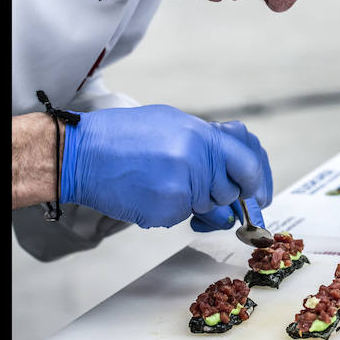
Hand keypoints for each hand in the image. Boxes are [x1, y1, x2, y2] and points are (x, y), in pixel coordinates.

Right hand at [60, 106, 272, 229]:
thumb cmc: (125, 135)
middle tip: (196, 184)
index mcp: (202, 136)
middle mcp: (197, 162)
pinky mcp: (166, 211)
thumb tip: (238, 162)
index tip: (257, 193)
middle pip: (229, 192)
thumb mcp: (173, 122)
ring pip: (208, 207)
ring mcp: (182, 189)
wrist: (82, 154)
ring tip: (163, 180)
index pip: (249, 165)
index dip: (256, 182)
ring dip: (194, 202)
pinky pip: (183, 217)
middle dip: (220, 194)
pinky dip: (171, 210)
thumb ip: (209, 141)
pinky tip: (148, 191)